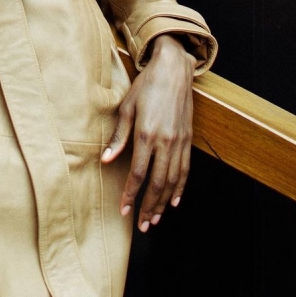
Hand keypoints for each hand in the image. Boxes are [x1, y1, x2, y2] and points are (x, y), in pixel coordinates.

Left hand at [101, 34, 195, 230]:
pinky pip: (185, 169)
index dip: (130, 195)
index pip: (138, 174)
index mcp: (147, 134)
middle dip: (148, 207)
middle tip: (141, 226)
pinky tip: (174, 200)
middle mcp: (165, 142)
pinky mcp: (188, 139)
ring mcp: (179, 142)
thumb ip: (118, 136)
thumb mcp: (126, 107)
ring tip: (155, 219)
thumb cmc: (147, 86)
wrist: (174, 70)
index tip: (123, 210)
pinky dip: (180, 187)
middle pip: (157, 183)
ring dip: (163, 202)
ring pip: (173, 180)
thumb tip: (107, 160)